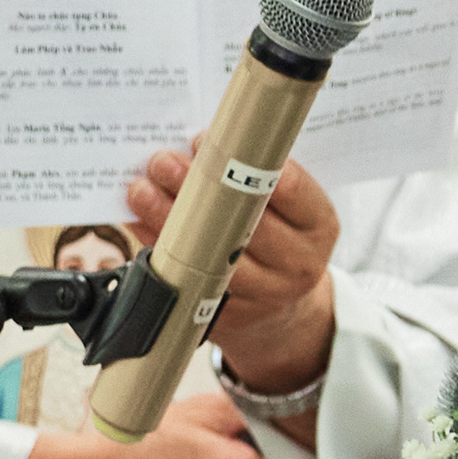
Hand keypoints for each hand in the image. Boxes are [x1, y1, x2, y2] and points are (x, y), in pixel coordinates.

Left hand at [133, 146, 338, 393]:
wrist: (286, 316)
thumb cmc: (283, 240)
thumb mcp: (293, 211)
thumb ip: (261, 178)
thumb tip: (201, 142)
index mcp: (318, 225)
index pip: (289, 187)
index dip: (245, 161)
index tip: (205, 140)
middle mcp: (298, 263)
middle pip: (243, 222)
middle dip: (197, 186)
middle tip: (162, 161)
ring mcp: (264, 295)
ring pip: (210, 255)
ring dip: (168, 218)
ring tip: (141, 190)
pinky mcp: (230, 318)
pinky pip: (187, 280)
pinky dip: (159, 249)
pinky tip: (139, 224)